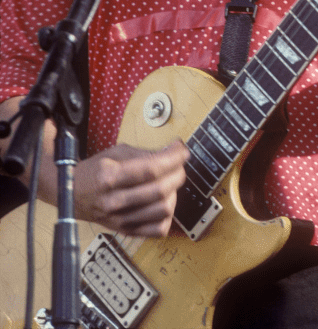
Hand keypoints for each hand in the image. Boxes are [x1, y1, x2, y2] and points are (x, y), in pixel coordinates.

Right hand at [73, 139, 188, 236]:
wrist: (71, 193)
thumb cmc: (94, 171)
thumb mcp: (116, 153)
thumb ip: (144, 153)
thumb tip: (172, 151)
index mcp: (110, 177)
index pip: (151, 169)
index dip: (173, 159)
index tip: (182, 152)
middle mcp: (114, 201)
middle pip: (159, 190)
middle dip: (177, 173)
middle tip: (179, 164)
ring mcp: (120, 219)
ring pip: (162, 210)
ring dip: (174, 193)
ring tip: (170, 182)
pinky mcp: (125, 230)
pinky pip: (157, 230)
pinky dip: (167, 216)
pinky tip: (164, 202)